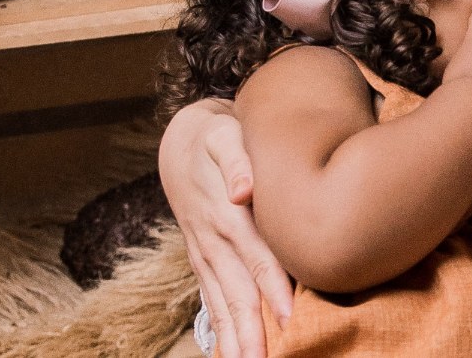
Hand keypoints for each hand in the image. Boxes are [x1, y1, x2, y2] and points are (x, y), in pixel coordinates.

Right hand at [159, 98, 291, 357]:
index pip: (255, 257)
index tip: (289, 316)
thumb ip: (237, 159)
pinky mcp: (201, 262)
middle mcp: (213, 241)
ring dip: (234, 338)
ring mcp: (204, 255)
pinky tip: (229, 353)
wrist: (182, 143)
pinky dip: (219, 330)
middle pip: (236, 292)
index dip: (272, 287)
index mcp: (226, 214)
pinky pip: (210, 301)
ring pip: (221, 304)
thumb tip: (243, 189)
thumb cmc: (217, 136)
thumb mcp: (225, 134)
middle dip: (252, 330)